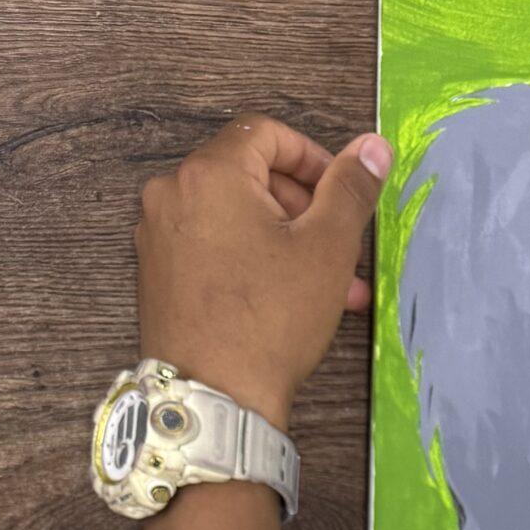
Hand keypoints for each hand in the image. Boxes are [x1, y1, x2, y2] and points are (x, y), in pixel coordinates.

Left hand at [134, 114, 392, 430]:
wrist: (213, 395)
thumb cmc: (270, 320)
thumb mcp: (327, 248)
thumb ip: (350, 189)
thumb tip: (372, 146)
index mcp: (210, 173)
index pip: (266, 134)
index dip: (312, 157)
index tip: (340, 193)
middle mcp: (172, 192)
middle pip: (248, 174)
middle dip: (302, 206)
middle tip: (340, 247)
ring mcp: (157, 233)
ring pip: (233, 216)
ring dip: (283, 238)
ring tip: (326, 285)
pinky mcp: (156, 271)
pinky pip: (211, 246)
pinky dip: (249, 258)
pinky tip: (284, 297)